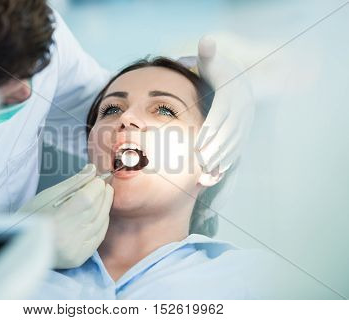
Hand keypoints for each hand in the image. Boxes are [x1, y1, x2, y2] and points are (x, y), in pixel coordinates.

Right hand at [18, 164, 113, 268]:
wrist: (21, 245)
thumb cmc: (32, 217)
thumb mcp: (48, 195)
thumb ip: (73, 183)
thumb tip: (92, 170)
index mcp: (56, 220)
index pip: (86, 199)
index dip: (95, 187)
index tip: (98, 179)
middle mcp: (67, 237)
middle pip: (95, 210)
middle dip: (103, 194)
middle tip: (103, 185)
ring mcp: (74, 250)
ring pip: (100, 222)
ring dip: (105, 207)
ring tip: (104, 196)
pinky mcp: (78, 258)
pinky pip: (98, 237)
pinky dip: (102, 222)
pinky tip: (102, 213)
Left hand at [179, 36, 254, 174]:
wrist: (238, 78)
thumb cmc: (217, 70)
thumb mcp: (212, 60)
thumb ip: (208, 52)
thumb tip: (206, 41)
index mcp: (233, 93)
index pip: (222, 113)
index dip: (211, 127)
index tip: (198, 142)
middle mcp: (243, 108)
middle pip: (229, 131)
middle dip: (215, 147)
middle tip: (200, 161)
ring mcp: (246, 121)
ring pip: (234, 142)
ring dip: (221, 156)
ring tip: (206, 169)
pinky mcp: (245, 129)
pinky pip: (238, 146)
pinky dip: (229, 158)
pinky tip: (218, 169)